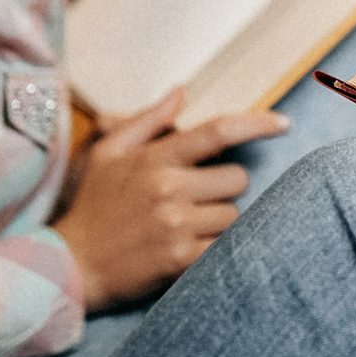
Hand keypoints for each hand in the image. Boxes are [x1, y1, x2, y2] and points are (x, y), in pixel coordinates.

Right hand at [51, 89, 287, 311]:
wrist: (71, 265)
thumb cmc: (93, 206)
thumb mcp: (109, 154)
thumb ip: (149, 121)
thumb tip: (181, 92)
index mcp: (155, 158)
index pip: (218, 131)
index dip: (257, 123)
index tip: (285, 123)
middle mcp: (169, 188)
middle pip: (237, 179)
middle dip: (224, 188)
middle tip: (196, 199)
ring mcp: (176, 224)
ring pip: (234, 215)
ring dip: (219, 221)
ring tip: (186, 228)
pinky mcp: (181, 259)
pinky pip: (226, 246)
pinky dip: (217, 248)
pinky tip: (193, 249)